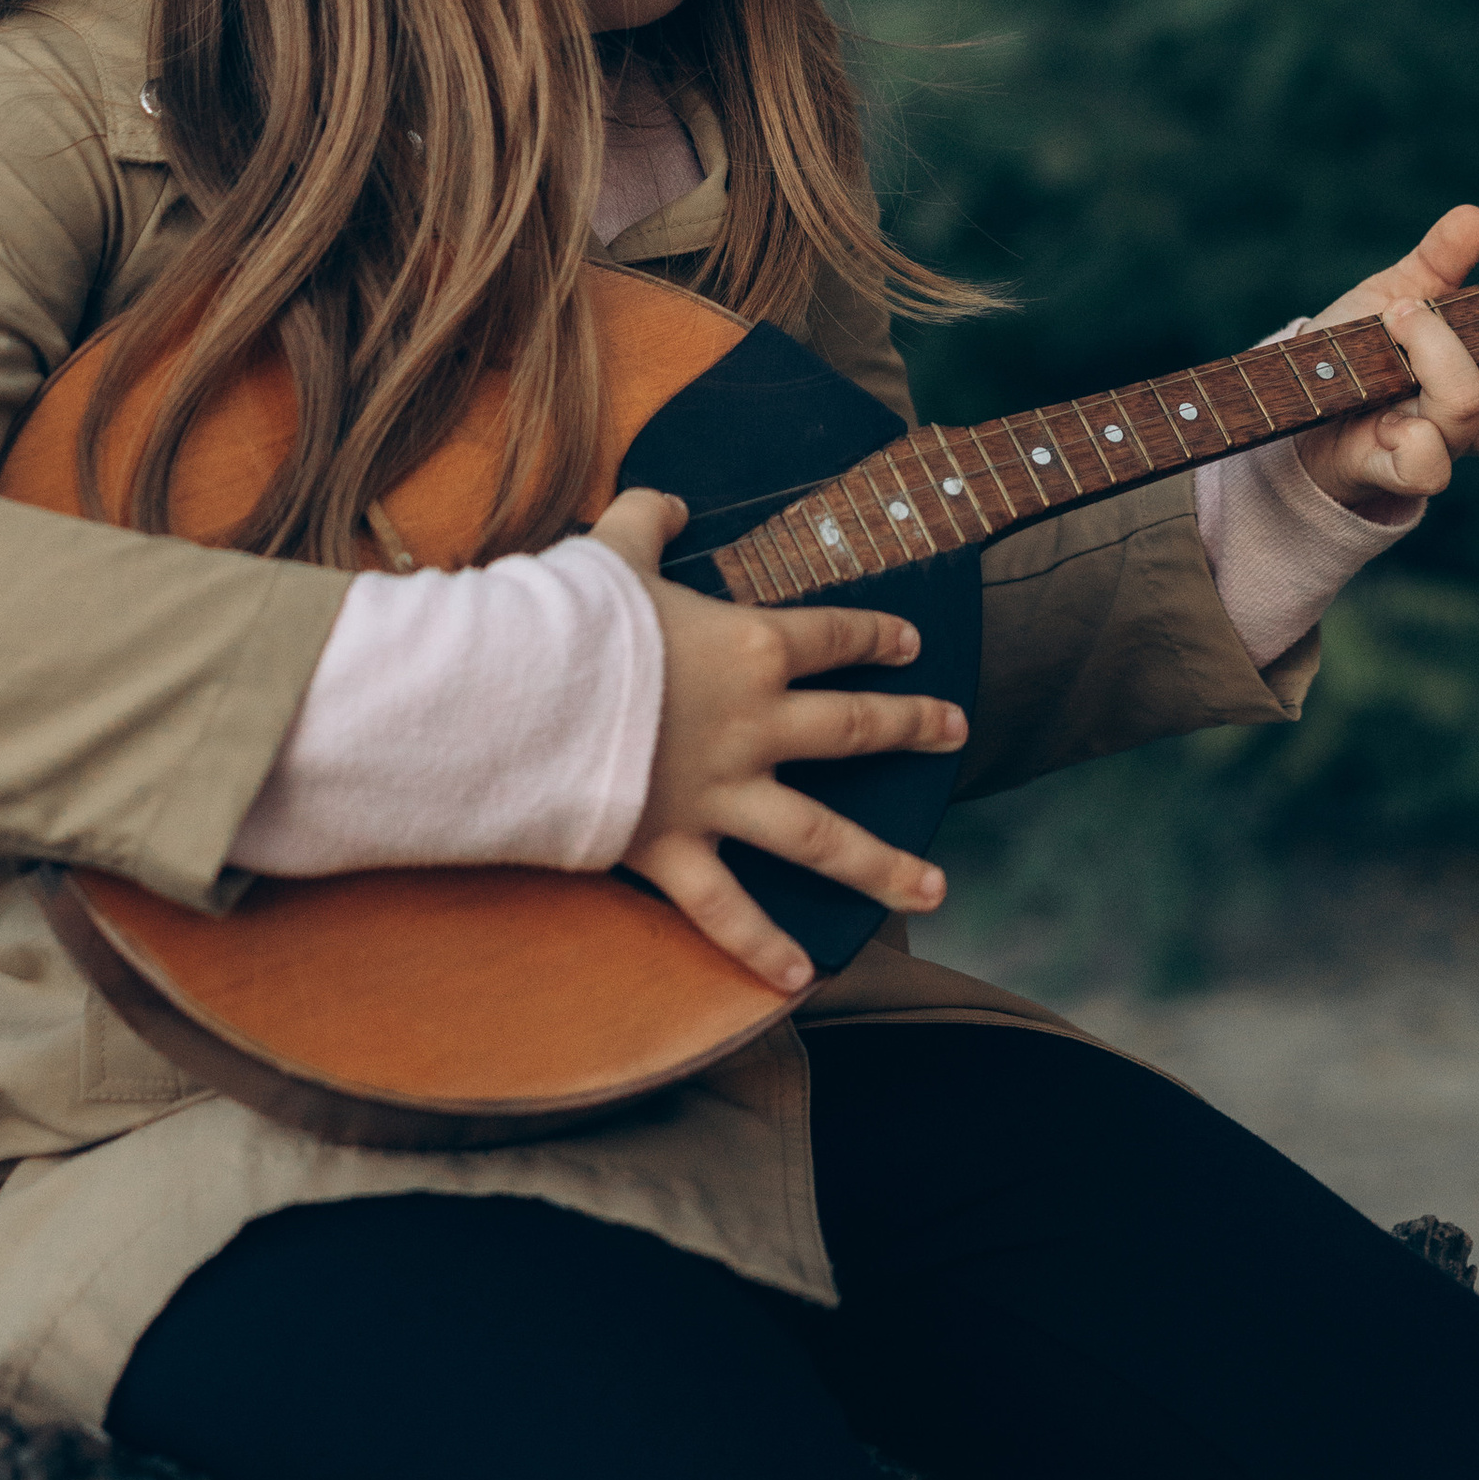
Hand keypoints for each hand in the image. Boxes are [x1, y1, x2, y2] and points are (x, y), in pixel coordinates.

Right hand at [588, 489, 965, 997]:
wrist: (522, 694)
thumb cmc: (571, 617)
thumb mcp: (613, 548)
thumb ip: (650, 518)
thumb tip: (672, 502)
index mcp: (751, 647)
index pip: (833, 635)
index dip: (876, 634)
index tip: (910, 642)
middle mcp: (755, 725)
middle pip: (851, 728)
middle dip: (910, 726)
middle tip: (956, 730)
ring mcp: (721, 793)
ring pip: (819, 837)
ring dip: (881, 864)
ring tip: (934, 888)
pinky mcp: (675, 847)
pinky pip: (727, 909)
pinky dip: (763, 948)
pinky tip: (803, 978)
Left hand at [1291, 203, 1478, 525]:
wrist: (1292, 398)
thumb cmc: (1357, 352)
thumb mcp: (1399, 293)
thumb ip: (1440, 261)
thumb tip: (1475, 216)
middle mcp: (1467, 429)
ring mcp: (1426, 447)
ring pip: (1467, 422)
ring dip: (1442, 355)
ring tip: (1402, 314)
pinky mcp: (1380, 463)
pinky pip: (1419, 465)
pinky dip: (1410, 424)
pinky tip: (1378, 380)